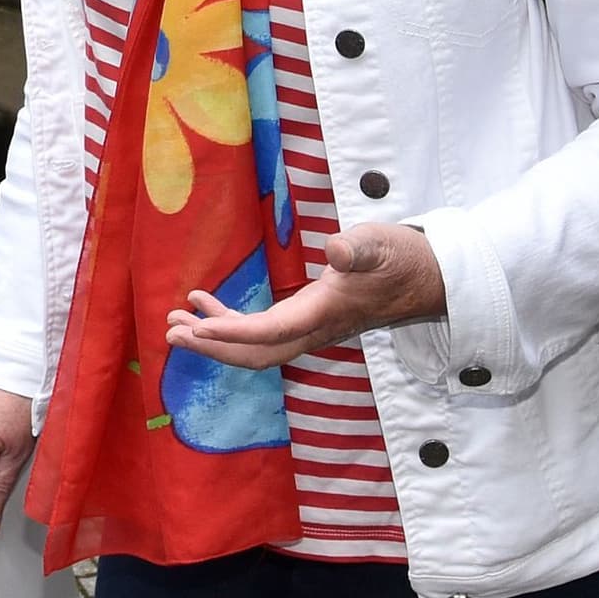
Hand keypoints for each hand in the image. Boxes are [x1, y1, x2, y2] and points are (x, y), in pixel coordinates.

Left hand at [169, 222, 446, 368]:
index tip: (197, 329)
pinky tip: (203, 304)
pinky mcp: (308, 319)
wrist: (428, 276)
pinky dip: (229, 322)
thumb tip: (336, 249)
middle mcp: (314, 329)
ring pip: (255, 346)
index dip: (233, 333)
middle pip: (256, 352)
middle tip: (170, 332)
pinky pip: (262, 331)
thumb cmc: (403, 257)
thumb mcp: (381, 245)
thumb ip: (358, 249)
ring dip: (213, 338)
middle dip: (212, 347)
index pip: (272, 332)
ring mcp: (310, 328)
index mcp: (325, 313)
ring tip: (173, 323)